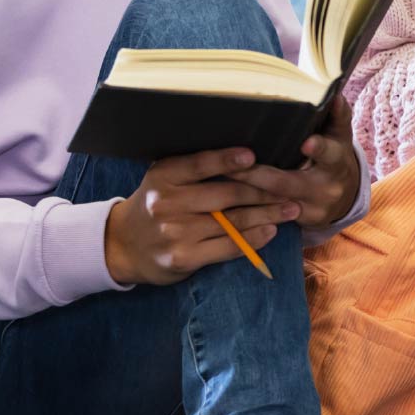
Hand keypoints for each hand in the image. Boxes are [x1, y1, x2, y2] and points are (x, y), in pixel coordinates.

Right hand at [102, 147, 299, 286]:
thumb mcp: (164, 179)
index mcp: (164, 176)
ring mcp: (175, 232)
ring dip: (267, 215)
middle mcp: (167, 203)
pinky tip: (270, 231)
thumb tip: (246, 156)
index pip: (200, 164)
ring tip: (290, 210)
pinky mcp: (183, 258)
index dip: (227, 160)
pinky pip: (227, 247)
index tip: (253, 157)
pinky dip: (253, 239)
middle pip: (226, 194)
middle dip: (263, 192)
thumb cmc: (155, 204)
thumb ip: (194, 169)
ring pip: (232, 222)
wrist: (123, 245)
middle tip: (290, 188)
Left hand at [235, 93, 361, 230]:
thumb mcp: (339, 136)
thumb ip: (337, 115)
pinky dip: (246, 209)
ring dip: (246, 193)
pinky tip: (223, 202)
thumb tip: (334, 94)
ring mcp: (310, 209)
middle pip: (287, 183)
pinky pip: (268, 218)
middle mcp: (325, 187)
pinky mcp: (297, 223)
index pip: (329, 153)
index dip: (319, 149)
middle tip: (232, 167)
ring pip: (272, 203)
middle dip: (258, 176)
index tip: (306, 144)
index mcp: (336, 161)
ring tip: (219, 179)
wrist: (344, 198)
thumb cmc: (333, 157)